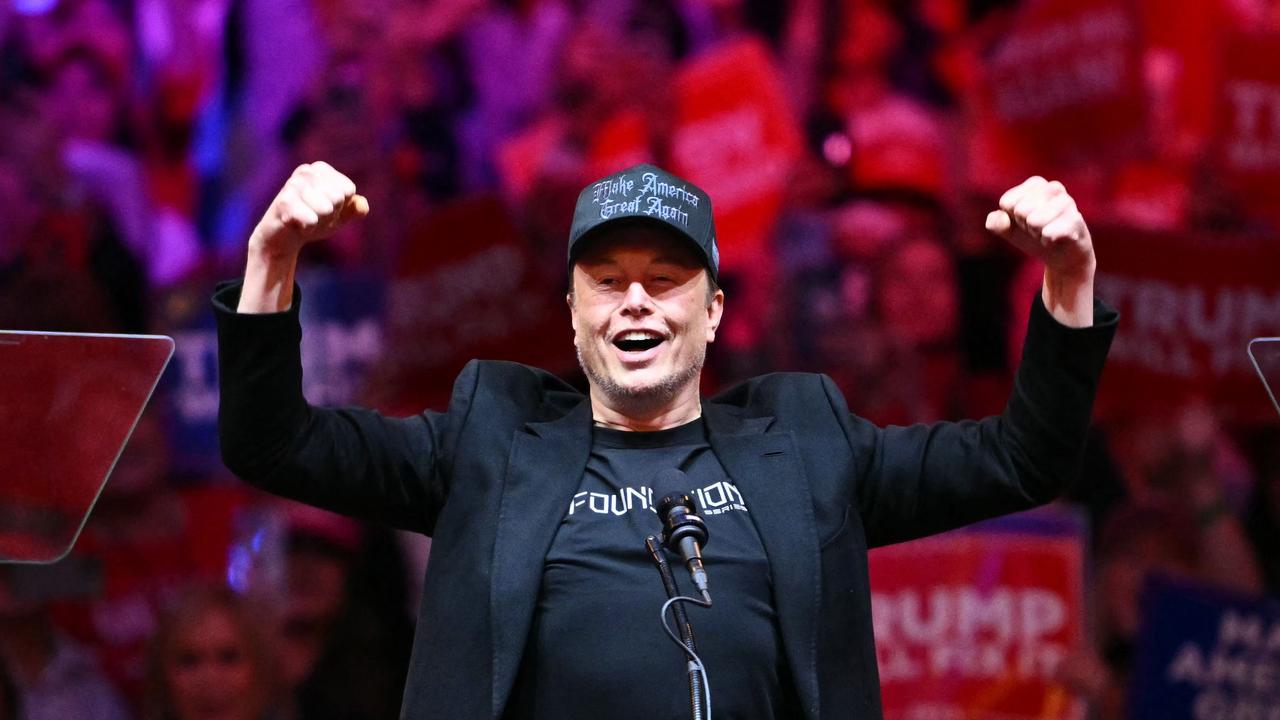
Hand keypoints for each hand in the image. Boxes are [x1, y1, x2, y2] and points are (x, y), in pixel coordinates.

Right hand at [238, 162, 366, 312]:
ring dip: (319, 222)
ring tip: (305, 220)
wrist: (282, 239)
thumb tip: (362, 205)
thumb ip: (354, 209)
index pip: (348, 190)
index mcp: (320, 169)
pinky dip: (308, 229)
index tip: (325, 209)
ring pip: (327, 209)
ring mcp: (292, 185)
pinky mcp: (283, 203)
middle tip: (313, 216)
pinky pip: (312, 219)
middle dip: (330, 215)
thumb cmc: (312, 221)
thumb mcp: (338, 215)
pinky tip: (296, 226)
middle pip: (339, 198)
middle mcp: (306, 171)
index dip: (341, 206)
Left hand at [986, 176, 1094, 278]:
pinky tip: (1056, 239)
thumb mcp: (1008, 229)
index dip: (1012, 218)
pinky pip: (1048, 233)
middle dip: (1025, 226)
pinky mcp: (1076, 221)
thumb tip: (1002, 219)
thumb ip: (995, 222)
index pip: (1007, 202)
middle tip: (1038, 228)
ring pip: (1034, 221)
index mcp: (1035, 183)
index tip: (1024, 221)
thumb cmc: (1033, 236)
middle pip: (1020, 210)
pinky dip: (1047, 241)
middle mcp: (1054, 188)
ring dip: (1037, 233)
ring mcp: (1068, 203)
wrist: (1061, 257)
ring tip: (1047, 232)